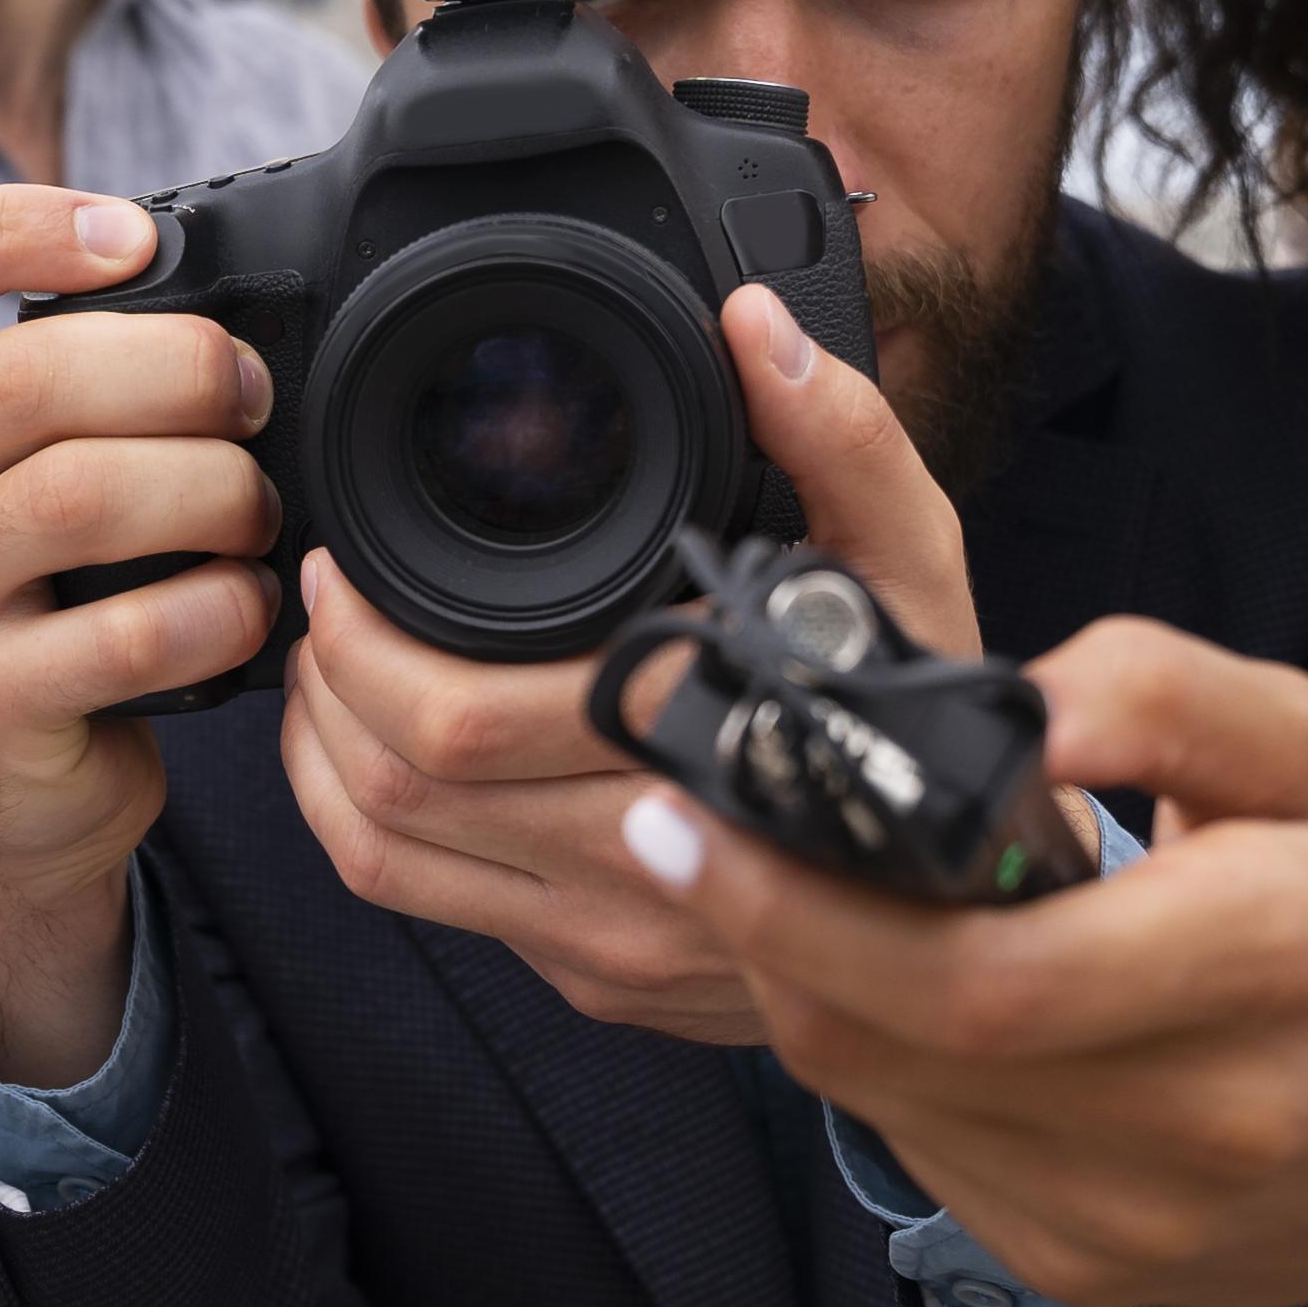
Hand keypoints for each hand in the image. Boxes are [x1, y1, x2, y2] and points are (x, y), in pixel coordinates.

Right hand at [0, 187, 275, 1086]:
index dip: (15, 223)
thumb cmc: (53, 600)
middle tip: (255, 400)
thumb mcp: (35, 472)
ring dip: (210, 492)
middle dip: (180, 370)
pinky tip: (249, 611)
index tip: (133, 239)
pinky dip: (219, 612)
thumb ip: (94, 387)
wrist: (7, 793)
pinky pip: (123, 632)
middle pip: (24, 375)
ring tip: (259, 515)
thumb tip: (250, 317)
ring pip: (76, 496)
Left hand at [285, 284, 967, 1039]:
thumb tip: (754, 327)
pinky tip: (368, 758)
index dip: (369, 644)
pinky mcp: (593, 979)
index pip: (463, 723)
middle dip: (329, 683)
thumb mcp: (916, 568)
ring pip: (392, 860)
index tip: (346, 568)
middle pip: (403, 790)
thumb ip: (841, 441)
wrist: (984, 911)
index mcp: (704, 755)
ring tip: (330, 668)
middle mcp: (650, 868)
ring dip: (325, 758)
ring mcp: (615, 941)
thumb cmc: (942, 723)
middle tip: (323, 601)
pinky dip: (365, 827)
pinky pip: (431, 911)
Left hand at [622, 619, 1307, 1306]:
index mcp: (1263, 962)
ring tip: (793, 892)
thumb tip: (1020, 698)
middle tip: (685, 834)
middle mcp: (1193, 1116)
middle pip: (890, 1041)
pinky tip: (902, 995)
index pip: (978, 970)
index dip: (802, 904)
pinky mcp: (1074, 1270)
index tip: (694, 816)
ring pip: (876, 1099)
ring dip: (807, 990)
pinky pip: (915, 1149)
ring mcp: (1123, 1219)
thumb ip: (1164, 692)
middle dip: (759, 933)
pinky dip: (879, 1062)